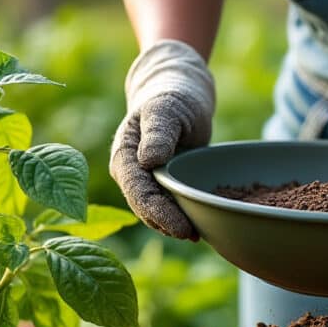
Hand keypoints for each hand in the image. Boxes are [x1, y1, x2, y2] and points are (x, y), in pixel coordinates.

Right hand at [110, 39, 215, 239]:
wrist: (180, 90)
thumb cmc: (173, 95)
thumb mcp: (167, 108)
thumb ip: (158, 132)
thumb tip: (148, 161)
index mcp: (125, 156)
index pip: (138, 193)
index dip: (159, 214)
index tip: (182, 227)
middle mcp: (131, 173)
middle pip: (146, 208)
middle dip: (169, 224)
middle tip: (196, 236)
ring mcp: (146, 180)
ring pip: (157, 211)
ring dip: (175, 225)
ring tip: (200, 234)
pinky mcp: (164, 183)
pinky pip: (170, 204)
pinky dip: (184, 215)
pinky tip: (202, 224)